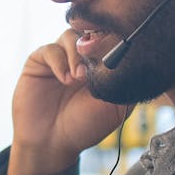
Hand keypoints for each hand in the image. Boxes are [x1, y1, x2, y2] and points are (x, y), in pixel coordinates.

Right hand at [7, 30, 126, 174]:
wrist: (52, 143)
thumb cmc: (85, 126)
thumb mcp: (115, 107)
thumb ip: (125, 82)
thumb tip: (136, 57)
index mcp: (102, 64)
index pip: (110, 39)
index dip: (115, 40)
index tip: (119, 51)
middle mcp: (81, 57)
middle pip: (90, 31)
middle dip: (95, 42)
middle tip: (98, 62)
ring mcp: (60, 57)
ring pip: (71, 36)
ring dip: (77, 54)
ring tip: (79, 77)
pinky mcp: (39, 61)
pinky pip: (50, 49)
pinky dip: (60, 61)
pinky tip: (66, 79)